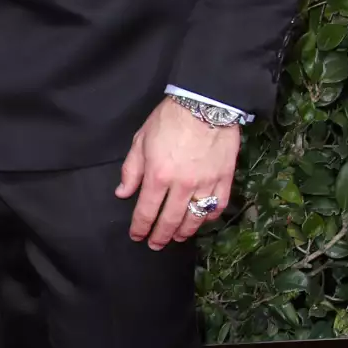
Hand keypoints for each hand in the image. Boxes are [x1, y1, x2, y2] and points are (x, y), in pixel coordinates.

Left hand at [115, 98, 239, 249]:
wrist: (205, 103)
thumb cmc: (169, 119)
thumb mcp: (141, 140)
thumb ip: (131, 170)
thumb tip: (123, 193)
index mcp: (158, 176)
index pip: (147, 211)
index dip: (140, 227)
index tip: (137, 236)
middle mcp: (182, 185)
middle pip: (170, 220)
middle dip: (160, 236)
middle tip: (155, 244)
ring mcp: (206, 184)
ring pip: (195, 218)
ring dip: (185, 231)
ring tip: (177, 236)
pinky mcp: (225, 178)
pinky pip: (218, 205)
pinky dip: (210, 216)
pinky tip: (202, 220)